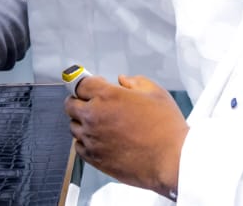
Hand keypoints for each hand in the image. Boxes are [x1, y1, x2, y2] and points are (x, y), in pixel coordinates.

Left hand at [66, 74, 187, 195]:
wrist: (171, 161)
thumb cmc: (166, 127)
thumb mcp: (155, 93)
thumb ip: (135, 82)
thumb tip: (123, 80)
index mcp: (107, 95)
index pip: (80, 84)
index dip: (86, 82)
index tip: (92, 84)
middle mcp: (94, 116)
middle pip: (70, 104)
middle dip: (79, 100)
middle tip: (93, 102)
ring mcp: (92, 139)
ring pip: (73, 126)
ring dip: (82, 121)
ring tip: (99, 123)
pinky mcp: (95, 159)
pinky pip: (78, 146)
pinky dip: (85, 141)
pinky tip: (100, 140)